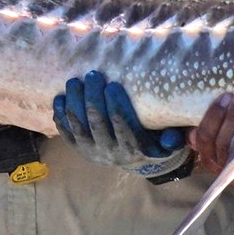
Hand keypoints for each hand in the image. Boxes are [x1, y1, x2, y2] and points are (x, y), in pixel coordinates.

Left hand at [52, 71, 189, 179]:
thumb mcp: (167, 142)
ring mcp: (91, 151)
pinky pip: (66, 132)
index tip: (112, 85)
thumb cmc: (152, 139)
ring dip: (74, 103)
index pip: (122, 127)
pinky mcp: (78, 148)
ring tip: (74, 81)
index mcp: (133, 148)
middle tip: (92, 75)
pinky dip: (60, 116)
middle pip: (97, 123)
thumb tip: (170, 138)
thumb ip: (173, 138)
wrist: (132, 158)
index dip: (115, 106)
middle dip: (93, 97)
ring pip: (79, 126)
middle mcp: (110, 152)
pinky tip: (60, 98)